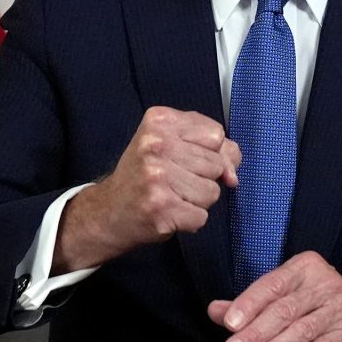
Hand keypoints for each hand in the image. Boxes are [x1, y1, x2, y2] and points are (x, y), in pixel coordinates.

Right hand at [52, 107, 239, 271]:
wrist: (108, 211)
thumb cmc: (143, 176)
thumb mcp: (172, 145)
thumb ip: (211, 149)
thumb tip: (232, 174)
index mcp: (160, 120)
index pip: (216, 134)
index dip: (211, 152)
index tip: (186, 160)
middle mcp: (157, 145)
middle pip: (216, 164)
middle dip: (203, 178)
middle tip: (174, 181)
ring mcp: (157, 176)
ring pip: (212, 192)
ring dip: (197, 201)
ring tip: (171, 196)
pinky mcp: (161, 207)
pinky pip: (202, 216)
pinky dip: (189, 220)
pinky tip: (168, 212)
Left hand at [208, 251, 341, 341]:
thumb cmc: (324, 307)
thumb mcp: (290, 298)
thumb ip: (253, 305)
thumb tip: (215, 311)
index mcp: (304, 268)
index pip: (271, 285)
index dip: (248, 304)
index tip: (228, 323)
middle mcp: (324, 282)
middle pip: (283, 310)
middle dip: (255, 333)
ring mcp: (341, 306)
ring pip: (301, 329)